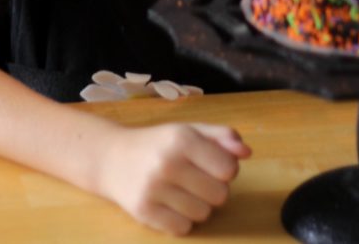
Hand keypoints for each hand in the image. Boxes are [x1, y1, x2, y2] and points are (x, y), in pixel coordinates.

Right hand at [96, 121, 250, 234]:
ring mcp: (154, 189)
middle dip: (213, 189)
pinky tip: (169, 203)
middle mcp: (167, 162)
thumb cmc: (159, 143)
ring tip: (181, 190)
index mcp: (182, 138)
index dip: (226, 169)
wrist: (112, 158)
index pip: (229, 169)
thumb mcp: (189, 130)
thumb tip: (247, 152)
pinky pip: (183, 229)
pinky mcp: (144, 212)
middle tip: (196, 179)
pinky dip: (181, 220)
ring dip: (198, 205)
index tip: (213, 165)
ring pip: (203, 214)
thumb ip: (222, 137)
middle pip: (220, 195)